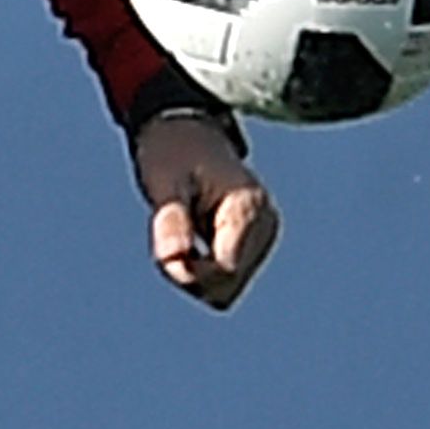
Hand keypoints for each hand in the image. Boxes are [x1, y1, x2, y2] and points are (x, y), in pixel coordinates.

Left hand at [134, 111, 276, 309]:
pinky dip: (203, 272)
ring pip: (226, 291)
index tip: (167, 254)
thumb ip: (170, 221)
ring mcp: (265, 237)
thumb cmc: (173, 154)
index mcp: (248, 208)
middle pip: (227, 288)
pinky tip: (194, 242)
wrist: (188, 136)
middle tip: (171, 243)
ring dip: (196, 276)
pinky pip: (226, 282)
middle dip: (192, 277)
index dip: (189, 274)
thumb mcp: (163, 182)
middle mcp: (266, 225)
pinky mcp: (257, 246)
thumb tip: (173, 262)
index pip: (225, 272)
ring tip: (184, 238)